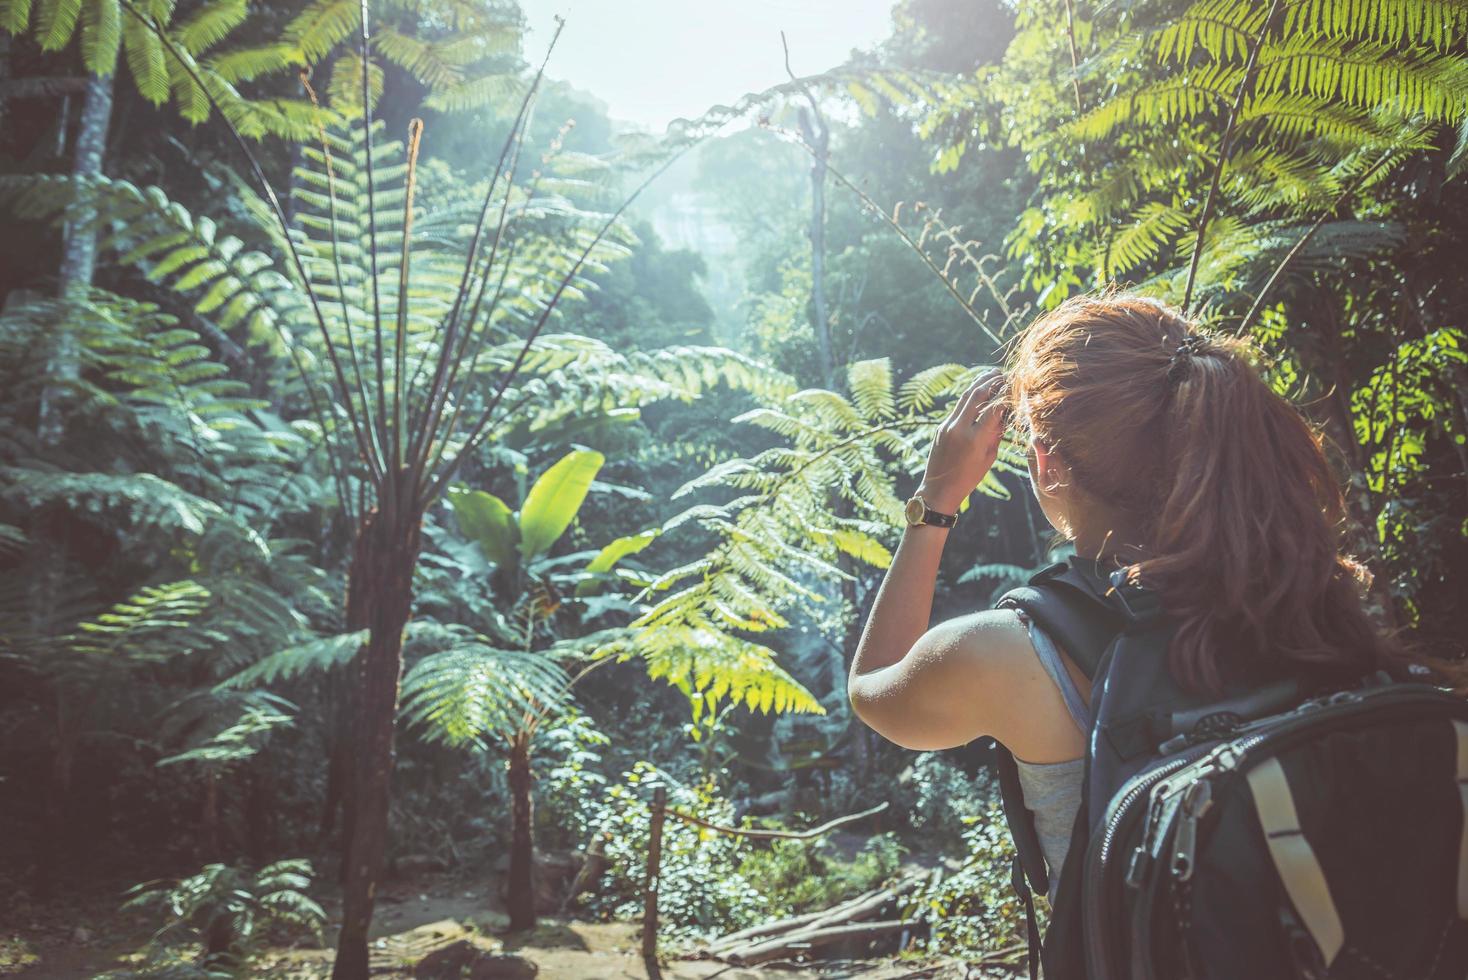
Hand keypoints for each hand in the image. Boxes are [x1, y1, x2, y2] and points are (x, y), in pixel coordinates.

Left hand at [918, 370, 1005, 513]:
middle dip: (991, 381)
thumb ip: (996, 434)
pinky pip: (957, 407)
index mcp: (975, 439)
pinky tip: (978, 391)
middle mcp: (959, 428)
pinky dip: (969, 396)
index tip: (1015, 388)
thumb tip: (1003, 414)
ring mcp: (947, 426)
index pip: (994, 409)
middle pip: (977, 395)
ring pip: (965, 397)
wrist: (939, 489)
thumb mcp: (989, 457)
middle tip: (1003, 374)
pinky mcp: (941, 427)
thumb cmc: (969, 478)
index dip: (1006, 396)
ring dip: (979, 383)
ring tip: (992, 375)